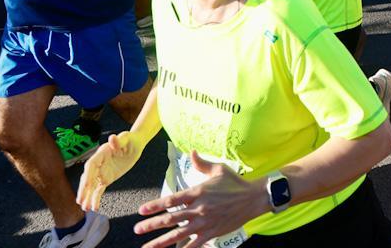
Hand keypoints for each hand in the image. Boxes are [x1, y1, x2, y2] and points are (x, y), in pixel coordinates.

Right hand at [77, 131, 143, 211]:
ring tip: (85, 208)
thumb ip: (119, 140)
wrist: (135, 144)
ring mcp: (101, 172)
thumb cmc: (130, 139)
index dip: (88, 175)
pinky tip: (94, 208)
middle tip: (80, 200)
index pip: (91, 165)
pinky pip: (99, 190)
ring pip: (92, 186)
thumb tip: (112, 137)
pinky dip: (96, 198)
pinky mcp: (107, 178)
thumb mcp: (126, 138)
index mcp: (101, 154)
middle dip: (84, 189)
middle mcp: (98, 164)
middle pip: (88, 177)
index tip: (86, 186)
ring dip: (87, 197)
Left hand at [134, 152, 267, 247]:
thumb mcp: (219, 169)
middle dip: (152, 225)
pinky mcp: (212, 233)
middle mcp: (199, 208)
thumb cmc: (235, 183)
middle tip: (137, 229)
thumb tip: (191, 152)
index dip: (155, 205)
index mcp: (198, 192)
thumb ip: (201, 163)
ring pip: (178, 234)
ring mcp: (204, 223)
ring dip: (160, 242)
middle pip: (171, 219)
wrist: (253, 198)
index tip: (141, 210)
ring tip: (147, 247)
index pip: (172, 200)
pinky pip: (194, 245)